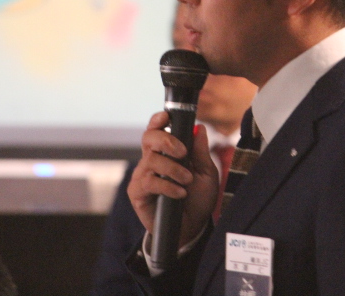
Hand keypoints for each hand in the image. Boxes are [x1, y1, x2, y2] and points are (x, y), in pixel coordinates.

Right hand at [128, 111, 218, 247]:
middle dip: (167, 141)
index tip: (167, 117)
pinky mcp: (138, 193)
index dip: (158, 120)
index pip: (156, 129)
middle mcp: (151, 160)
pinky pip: (148, 181)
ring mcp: (143, 175)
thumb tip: (199, 128)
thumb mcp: (206, 173)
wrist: (192, 227)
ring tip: (187, 181)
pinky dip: (167, 185)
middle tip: (183, 152)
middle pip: (148, 137)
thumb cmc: (198, 198)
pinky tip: (179, 193)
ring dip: (173, 169)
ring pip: (151, 160)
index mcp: (166, 152)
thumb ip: (201, 152)